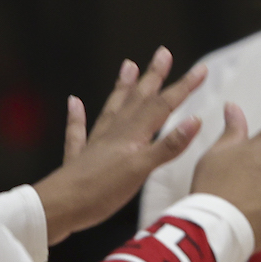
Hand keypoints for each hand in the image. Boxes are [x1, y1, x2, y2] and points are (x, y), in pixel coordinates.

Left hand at [33, 48, 206, 244]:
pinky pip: (78, 131)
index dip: (183, 87)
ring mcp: (95, 144)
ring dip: (122, 87)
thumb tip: (195, 120)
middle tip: (163, 53)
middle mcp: (114, 133)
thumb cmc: (100, 191)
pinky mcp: (78, 159)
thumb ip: (167, 146)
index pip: (162, 106)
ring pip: (112, 109)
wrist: (59, 208)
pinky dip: (77, 116)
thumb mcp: (141, 170)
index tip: (201, 69)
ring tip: (128, 65)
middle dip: (153, 76)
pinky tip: (74, 103)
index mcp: (132, 135)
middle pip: (138, 99)